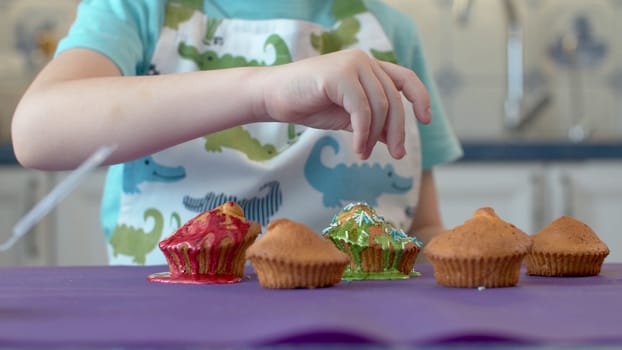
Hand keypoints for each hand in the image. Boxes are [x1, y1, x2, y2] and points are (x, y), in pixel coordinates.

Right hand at [258, 49, 431, 159]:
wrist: (274, 97)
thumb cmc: (308, 104)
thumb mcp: (347, 115)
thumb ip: (371, 121)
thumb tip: (393, 138)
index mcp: (368, 66)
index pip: (405, 78)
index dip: (420, 98)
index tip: (426, 120)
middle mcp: (363, 61)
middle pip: (394, 99)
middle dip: (397, 130)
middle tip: (396, 155)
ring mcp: (352, 64)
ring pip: (380, 106)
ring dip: (375, 136)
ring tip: (364, 154)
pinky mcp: (339, 75)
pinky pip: (362, 110)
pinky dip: (363, 134)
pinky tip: (358, 149)